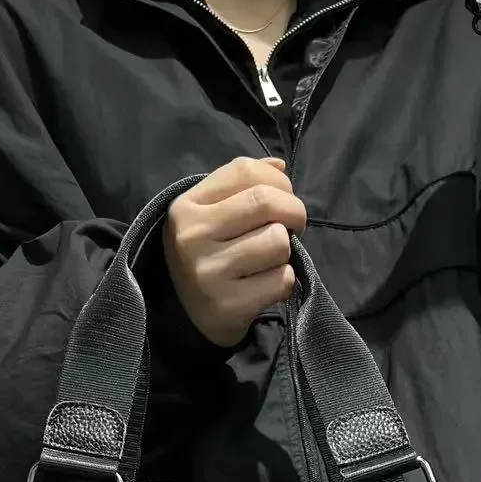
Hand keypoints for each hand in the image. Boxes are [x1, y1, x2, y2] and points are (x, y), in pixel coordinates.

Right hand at [164, 156, 306, 347]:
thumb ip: (241, 185)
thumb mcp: (210, 213)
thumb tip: (280, 166)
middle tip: (292, 228)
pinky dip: (284, 281)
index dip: (278, 181)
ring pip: (278, 242)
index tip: (284, 199)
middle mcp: (193, 237)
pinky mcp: (228, 305)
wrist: (188, 315)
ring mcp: (209, 273)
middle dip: (293, 212)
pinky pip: (281, 279)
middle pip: (265, 202)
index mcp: (187, 206)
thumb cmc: (208, 254)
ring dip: (285, 251)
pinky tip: (266, 285)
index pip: (244, 171)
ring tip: (269, 260)